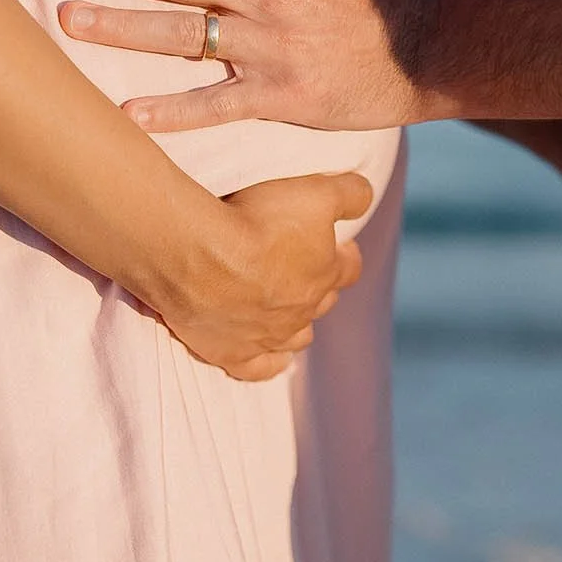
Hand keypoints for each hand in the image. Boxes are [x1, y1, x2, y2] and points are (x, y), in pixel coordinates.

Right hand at [144, 172, 374, 380]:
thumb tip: (364, 198)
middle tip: (304, 267)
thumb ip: (350, 194)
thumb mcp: (316, 192)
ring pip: (297, 337)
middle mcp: (302, 310)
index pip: (348, 268)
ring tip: (289, 310)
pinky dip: (269, 363)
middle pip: (323, 301)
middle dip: (319, 285)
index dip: (345, 255)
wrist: (197, 255)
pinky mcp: (232, 352)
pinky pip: (258, 368)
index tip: (339, 245)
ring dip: (298, 323)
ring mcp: (269, 336)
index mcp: (324, 273)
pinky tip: (275, 359)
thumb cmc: (256, 221)